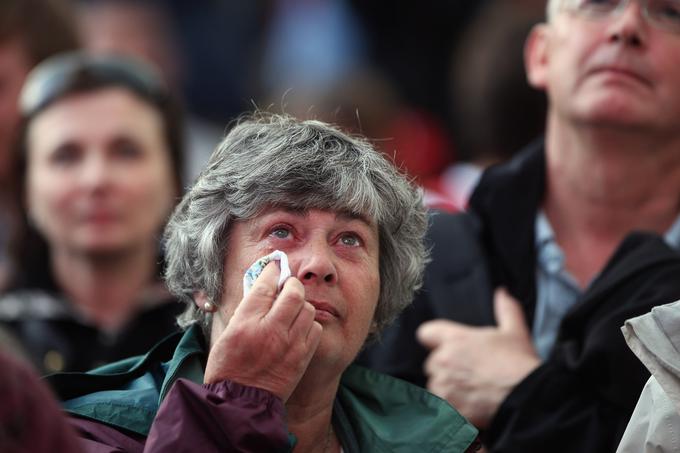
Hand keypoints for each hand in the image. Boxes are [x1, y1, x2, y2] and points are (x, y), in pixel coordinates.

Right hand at [204, 262, 322, 401]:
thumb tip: (263, 286)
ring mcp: (289, 344)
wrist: (240, 403)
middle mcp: (271, 330)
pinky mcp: (302, 357)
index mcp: (246, 322)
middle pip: (294, 292)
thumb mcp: (228, 332)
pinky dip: (308, 324)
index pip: (266, 285)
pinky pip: (315, 328)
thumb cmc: (228, 367)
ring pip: (308, 309)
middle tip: (288, 287)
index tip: (275, 266)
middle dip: (292, 285)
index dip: (272, 271)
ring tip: (292, 310)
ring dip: (301, 305)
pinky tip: (298, 328)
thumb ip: (246, 308)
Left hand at [416, 288, 540, 427]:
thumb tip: (502, 293)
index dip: (435, 339)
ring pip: (435, 386)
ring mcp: (444, 386)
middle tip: (469, 373)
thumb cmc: (520, 364)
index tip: (446, 346)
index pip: (426, 332)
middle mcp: (444, 361)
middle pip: (432, 363)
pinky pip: (440, 407)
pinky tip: (470, 406)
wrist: (528, 398)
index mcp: (455, 339)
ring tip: (472, 392)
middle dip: (446, 368)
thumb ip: (505, 309)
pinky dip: (451, 408)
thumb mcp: (515, 331)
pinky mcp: (447, 409)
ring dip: (448, 389)